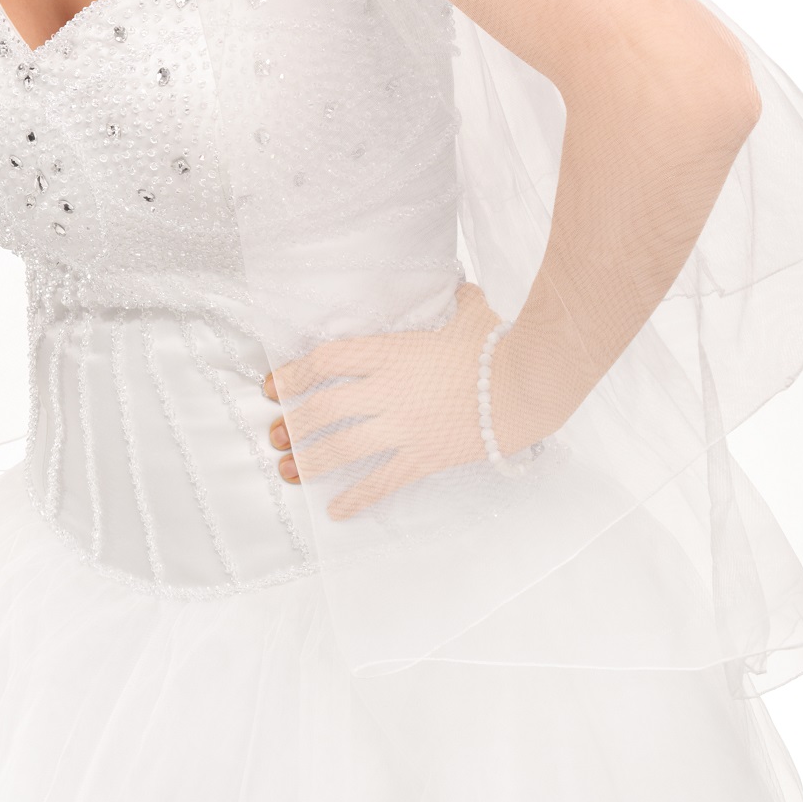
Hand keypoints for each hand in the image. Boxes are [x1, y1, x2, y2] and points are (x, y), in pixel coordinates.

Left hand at [266, 283, 504, 518]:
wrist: (530, 385)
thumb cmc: (500, 344)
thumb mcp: (470, 313)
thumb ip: (455, 301)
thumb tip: (462, 290)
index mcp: (389, 354)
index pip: (326, 361)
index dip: (293, 374)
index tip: (272, 385)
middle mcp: (386, 392)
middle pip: (323, 409)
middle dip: (292, 423)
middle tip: (274, 434)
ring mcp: (403, 428)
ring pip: (343, 448)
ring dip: (310, 460)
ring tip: (288, 470)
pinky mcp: (424, 457)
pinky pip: (383, 482)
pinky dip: (357, 498)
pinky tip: (336, 511)